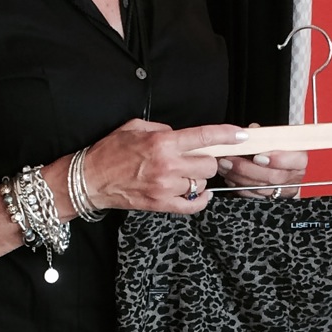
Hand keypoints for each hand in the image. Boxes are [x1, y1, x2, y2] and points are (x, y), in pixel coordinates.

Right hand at [81, 119, 242, 215]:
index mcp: (162, 143)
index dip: (226, 135)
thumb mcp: (135, 127)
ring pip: (201, 183)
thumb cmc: (110, 151)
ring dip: (197, 178)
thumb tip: (182, 135)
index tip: (241, 135)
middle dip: (205, 160)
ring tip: (181, 175)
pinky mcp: (162, 204)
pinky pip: (193, 205)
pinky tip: (198, 193)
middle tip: (192, 159)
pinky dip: (200, 199)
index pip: (203, 136)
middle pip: (208, 164)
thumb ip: (163, 129)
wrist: (90, 180)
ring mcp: (166, 187)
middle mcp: (167, 165)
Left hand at [215, 123, 308, 197]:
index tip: (257, 156)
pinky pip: (253, 196)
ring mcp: (282, 190)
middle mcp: (293, 177)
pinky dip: (238, 186)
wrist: (273, 167)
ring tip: (224, 166)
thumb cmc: (273, 149)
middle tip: (230, 160)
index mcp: (299, 159)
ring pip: (260, 188)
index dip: (277, 159)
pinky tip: (229, 176)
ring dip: (238, 177)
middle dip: (248, 169)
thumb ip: (264, 135)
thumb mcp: (271, 137)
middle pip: (273, 177)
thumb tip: (253, 131)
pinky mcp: (269, 199)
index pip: (296, 160)